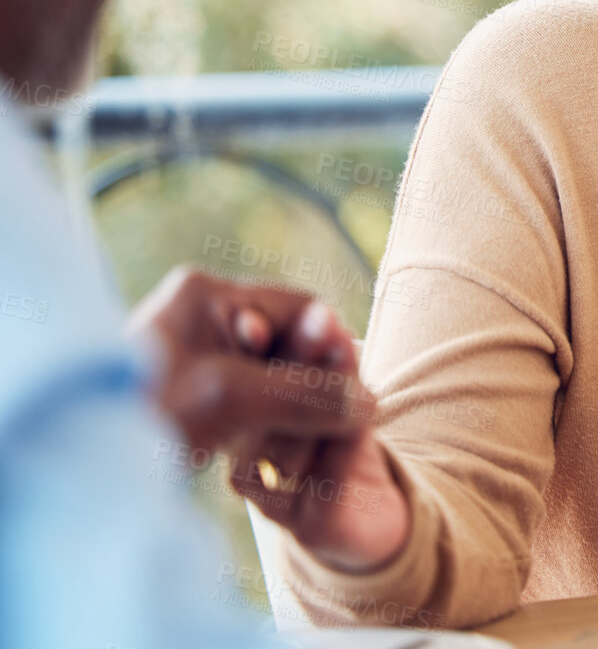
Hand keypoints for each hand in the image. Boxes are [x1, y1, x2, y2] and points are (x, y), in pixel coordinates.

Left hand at [129, 266, 372, 452]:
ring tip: (290, 445)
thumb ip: (308, 395)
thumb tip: (369, 404)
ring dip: (290, 410)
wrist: (66, 465)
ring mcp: (194, 357)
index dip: (332, 346)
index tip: (353, 388)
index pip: (301, 308)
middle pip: (289, 343)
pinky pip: (248, 402)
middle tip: (329, 420)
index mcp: (208, 294)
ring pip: (272, 377)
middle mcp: (202, 317)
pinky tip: (261, 453)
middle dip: (310, 382)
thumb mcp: (233, 400)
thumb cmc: (139, 417)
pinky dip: (263, 427)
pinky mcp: (188, 396)